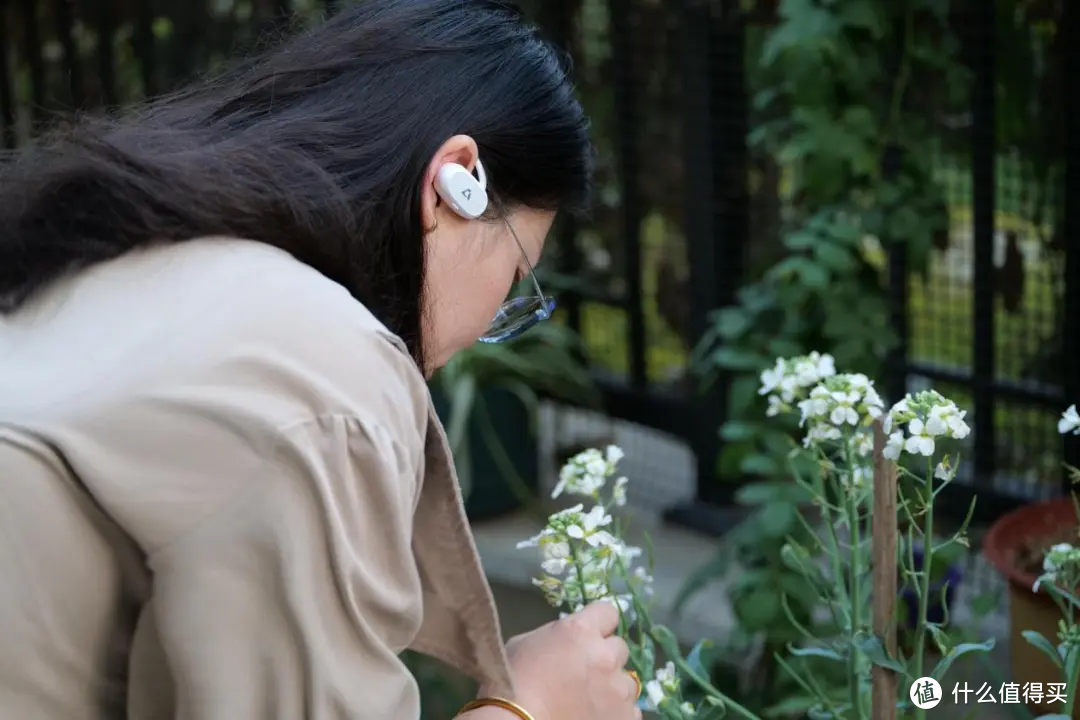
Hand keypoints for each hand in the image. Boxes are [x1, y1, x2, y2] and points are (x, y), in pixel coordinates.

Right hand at [492, 601, 640, 719]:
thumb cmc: (510, 683)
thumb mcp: (524, 643)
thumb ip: (554, 636)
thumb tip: (565, 641)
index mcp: (580, 631)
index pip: (608, 612)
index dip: (599, 624)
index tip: (590, 636)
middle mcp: (605, 656)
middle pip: (620, 647)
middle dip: (604, 657)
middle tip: (585, 673)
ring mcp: (617, 691)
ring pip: (627, 682)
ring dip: (612, 687)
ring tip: (591, 701)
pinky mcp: (624, 718)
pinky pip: (630, 711)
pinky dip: (615, 713)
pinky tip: (595, 716)